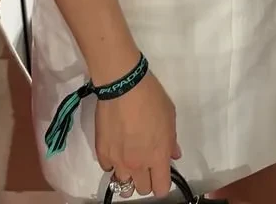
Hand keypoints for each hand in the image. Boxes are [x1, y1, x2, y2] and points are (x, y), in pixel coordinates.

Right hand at [95, 72, 180, 197]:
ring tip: (129, 160)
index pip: (161, 189)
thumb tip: (173, 155)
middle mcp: (137, 165)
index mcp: (157, 157)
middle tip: (146, 165)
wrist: (123, 86)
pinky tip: (116, 149)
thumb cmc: (151, 98)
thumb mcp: (170, 117)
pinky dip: (113, 163)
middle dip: (146, 181)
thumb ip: (171, 141)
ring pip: (123, 184)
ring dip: (128, 175)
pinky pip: (108, 168)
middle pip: (142, 189)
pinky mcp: (102, 153)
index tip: (162, 175)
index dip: (163, 184)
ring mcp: (118, 161)